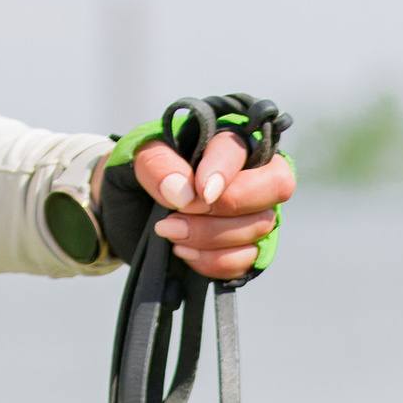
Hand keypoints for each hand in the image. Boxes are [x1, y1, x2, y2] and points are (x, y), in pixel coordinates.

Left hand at [112, 131, 296, 283]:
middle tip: (184, 211)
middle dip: (230, 205)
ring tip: (170, 231)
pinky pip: (247, 260)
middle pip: (276, 185)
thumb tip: (184, 192)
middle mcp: (251, 174)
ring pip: (260, 226)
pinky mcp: (246, 249)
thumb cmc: (138, 177)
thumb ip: (158, 165)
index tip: (198, 194)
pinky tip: (183, 252)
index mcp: (225, 141)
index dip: (224, 172)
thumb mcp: (134, 160)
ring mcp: (253, 213)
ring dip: (210, 235)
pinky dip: (212, 261)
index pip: (242, 149)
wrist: (125, 214)